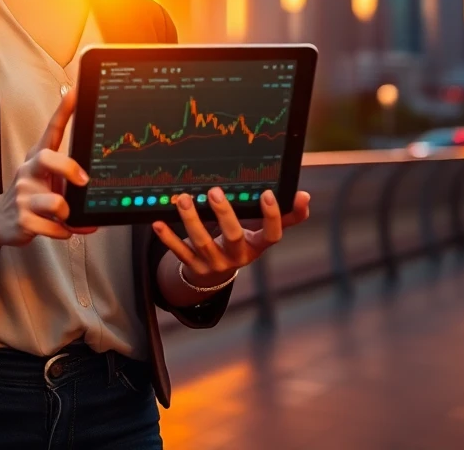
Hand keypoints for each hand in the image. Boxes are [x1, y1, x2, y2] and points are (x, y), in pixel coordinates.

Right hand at [0, 87, 96, 246]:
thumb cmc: (31, 197)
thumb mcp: (48, 183)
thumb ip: (72, 186)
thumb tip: (98, 196)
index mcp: (38, 158)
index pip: (51, 130)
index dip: (64, 110)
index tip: (75, 92)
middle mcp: (29, 172)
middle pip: (46, 158)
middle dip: (68, 168)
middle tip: (83, 180)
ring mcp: (24, 195)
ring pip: (55, 202)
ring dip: (68, 213)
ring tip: (66, 216)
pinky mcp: (23, 219)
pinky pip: (54, 227)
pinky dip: (63, 232)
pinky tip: (59, 229)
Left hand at [153, 187, 310, 286]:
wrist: (217, 272)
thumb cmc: (243, 240)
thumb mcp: (261, 231)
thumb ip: (285, 215)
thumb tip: (304, 195)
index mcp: (257, 246)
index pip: (272, 235)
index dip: (272, 217)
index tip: (267, 194)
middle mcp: (238, 257)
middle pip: (233, 237)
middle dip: (224, 214)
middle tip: (214, 191)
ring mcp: (215, 264)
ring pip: (202, 243)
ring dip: (191, 220)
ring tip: (184, 198)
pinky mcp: (193, 267)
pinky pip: (179, 253)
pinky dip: (168, 238)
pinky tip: (158, 222)